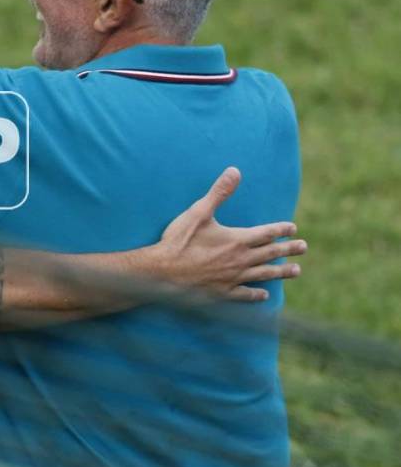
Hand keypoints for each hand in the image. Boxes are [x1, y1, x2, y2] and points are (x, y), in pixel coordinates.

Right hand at [156, 167, 305, 301]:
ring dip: (281, 272)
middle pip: (270, 254)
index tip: (293, 228)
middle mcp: (240, 260)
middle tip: (303, 247)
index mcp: (237, 240)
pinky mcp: (222, 293)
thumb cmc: (178, 242)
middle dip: (288, 249)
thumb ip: (219, 193)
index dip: (281, 230)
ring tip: (296, 270)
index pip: (266, 233)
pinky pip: (245, 294)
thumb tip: (235, 171)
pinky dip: (256, 294)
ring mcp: (232, 278)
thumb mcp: (198, 212)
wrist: (162, 273)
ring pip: (263, 274)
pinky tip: (264, 295)